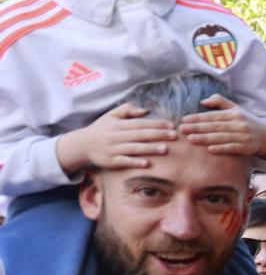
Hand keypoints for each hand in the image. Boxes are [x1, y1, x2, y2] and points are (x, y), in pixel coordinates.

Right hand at [56, 103, 175, 173]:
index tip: (171, 125)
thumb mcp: (111, 116)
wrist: (82, 145)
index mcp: (118, 125)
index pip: (140, 123)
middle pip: (140, 135)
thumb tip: (146, 110)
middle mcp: (116, 136)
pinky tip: (147, 164)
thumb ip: (127, 110)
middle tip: (174, 136)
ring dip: (150, 149)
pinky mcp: (111, 161)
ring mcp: (113, 149)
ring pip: (134, 148)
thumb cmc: (102, 129)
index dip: (156, 124)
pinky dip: (135, 162)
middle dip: (158, 135)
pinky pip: (124, 162)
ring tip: (165, 149)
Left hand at [180, 95, 265, 156]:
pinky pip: (232, 148)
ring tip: (190, 139)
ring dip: (205, 138)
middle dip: (198, 128)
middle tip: (182, 129)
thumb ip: (220, 101)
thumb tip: (203, 101)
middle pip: (215, 126)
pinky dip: (221, 149)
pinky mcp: (247, 148)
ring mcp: (244, 136)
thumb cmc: (244, 121)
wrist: (265, 136)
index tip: (184, 120)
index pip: (213, 116)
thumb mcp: (235, 108)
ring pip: (221, 137)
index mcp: (235, 114)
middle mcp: (240, 124)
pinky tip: (209, 149)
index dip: (198, 118)